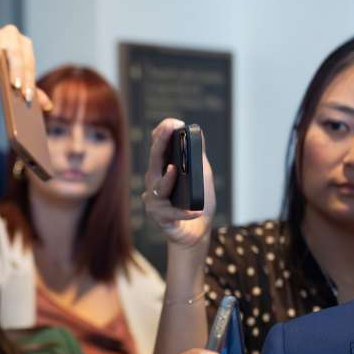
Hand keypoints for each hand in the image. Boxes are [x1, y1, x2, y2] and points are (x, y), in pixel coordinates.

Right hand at [0, 25, 52, 108]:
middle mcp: (10, 35)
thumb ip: (29, 90)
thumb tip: (48, 106)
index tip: (27, 97)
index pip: (28, 62)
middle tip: (14, 88)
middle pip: (15, 52)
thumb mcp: (13, 79)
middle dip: (16, 71)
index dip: (29, 80)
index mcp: (23, 44)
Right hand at [140, 118, 215, 249]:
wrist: (195, 231)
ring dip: (167, 179)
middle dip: (160, 143)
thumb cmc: (195, 201)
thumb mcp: (200, 175)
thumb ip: (196, 156)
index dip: (162, 133)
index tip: (172, 122)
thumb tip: (197, 132)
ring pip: (159, 187)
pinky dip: (184, 212)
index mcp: (162, 169)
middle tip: (168, 130)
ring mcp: (154, 200)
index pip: (158, 147)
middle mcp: (154, 182)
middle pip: (155, 160)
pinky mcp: (160, 217)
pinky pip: (171, 213)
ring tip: (174, 170)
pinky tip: (195, 211)